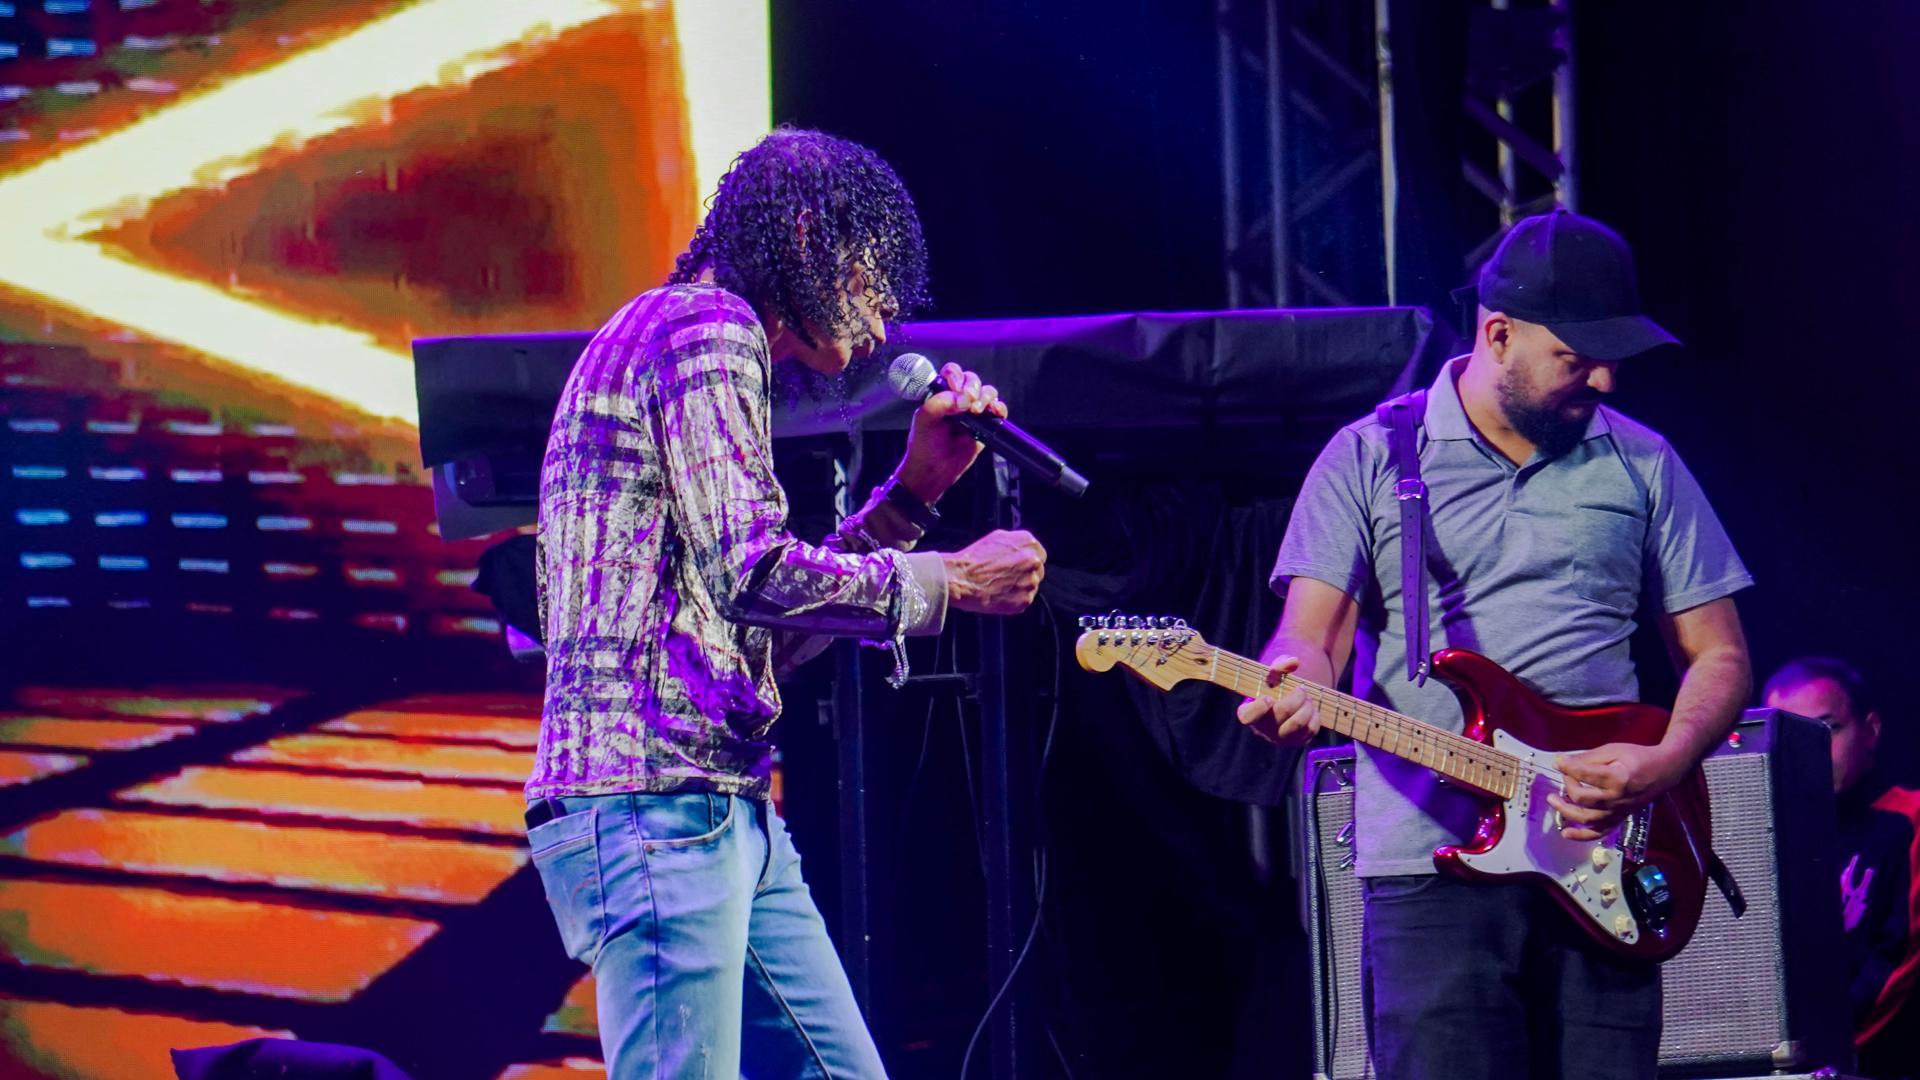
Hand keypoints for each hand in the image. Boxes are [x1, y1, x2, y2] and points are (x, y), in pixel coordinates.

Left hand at [897, 362, 1006, 501]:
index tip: (956, 388)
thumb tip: (963, 398)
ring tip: (977, 411)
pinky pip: (998, 410)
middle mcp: (958, 400)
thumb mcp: (923, 421)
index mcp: (941, 394)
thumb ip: (939, 404)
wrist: (934, 471)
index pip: (952, 373)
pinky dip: (1000, 408)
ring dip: (986, 397)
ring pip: (987, 392)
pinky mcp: (985, 426)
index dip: (956, 376)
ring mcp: (972, 412)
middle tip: (968, 404)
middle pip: (973, 380)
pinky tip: (994, 413)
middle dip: (973, 388)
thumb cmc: (924, 446)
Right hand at [942, 529, 1044, 614]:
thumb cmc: (973, 559)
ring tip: (999, 586)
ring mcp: (1031, 581)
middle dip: (1025, 575)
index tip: (1017, 566)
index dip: (1027, 561)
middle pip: (1037, 571)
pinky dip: (1013, 600)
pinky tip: (999, 595)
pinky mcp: (1025, 600)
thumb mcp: (997, 538)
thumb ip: (1015, 543)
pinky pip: (1024, 601)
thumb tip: (1022, 548)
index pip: (1039, 554)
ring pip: (1031, 587)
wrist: (961, 579)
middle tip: (1006, 578)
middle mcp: (1034, 561)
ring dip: (1019, 588)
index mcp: (1029, 543)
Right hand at [1235, 655, 1321, 746]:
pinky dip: (1315, 716)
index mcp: (1249, 711)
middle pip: (1279, 714)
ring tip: (1308, 698)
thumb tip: (1293, 662)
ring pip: (1297, 725)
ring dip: (1307, 707)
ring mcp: (1279, 738)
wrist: (1288, 697)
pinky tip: (1312, 708)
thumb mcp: (1275, 670)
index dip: (1258, 708)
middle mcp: (1262, 728)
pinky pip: (1310, 731)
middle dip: (1295, 698)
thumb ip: (1281, 664)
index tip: (1269, 697)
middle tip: (1302, 688)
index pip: (1247, 716)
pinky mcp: (1296, 742)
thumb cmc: (1277, 683)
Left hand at [1548, 741, 1692, 840]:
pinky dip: (1581, 835)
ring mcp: (1618, 811)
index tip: (1558, 762)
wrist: (1663, 772)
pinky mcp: (1619, 818)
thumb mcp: (1613, 750)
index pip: (1584, 775)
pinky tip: (1566, 833)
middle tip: (1565, 774)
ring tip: (1552, 799)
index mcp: (1617, 778)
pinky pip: (1599, 832)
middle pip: (1582, 798)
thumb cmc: (1637, 757)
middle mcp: (1617, 798)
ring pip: (1587, 818)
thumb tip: (1562, 762)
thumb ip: (1587, 757)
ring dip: (1565, 810)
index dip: (1567, 767)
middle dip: (1567, 785)